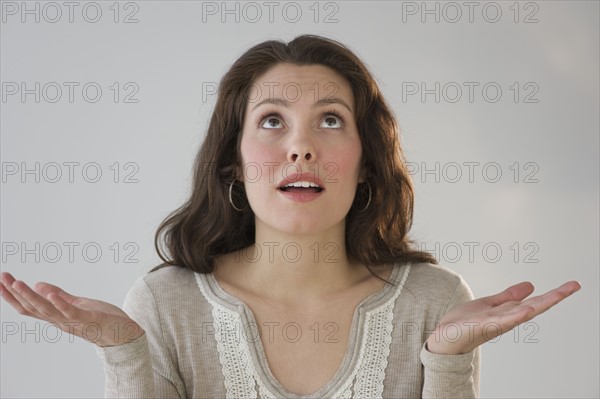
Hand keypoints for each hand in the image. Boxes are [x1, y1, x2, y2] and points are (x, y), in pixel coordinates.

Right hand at [0, 272, 143, 346]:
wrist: (124, 334)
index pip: (29, 307)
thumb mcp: (77, 304)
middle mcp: (60, 321)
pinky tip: (50, 293)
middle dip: (15, 294)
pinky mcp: (89, 318)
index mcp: (56, 316)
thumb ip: (59, 296)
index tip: (1, 280)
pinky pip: (71, 312)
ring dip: (31, 296)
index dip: (13, 296)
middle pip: (32, 308)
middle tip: (2, 277)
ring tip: (18, 283)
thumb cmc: (101, 320)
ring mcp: (74, 321)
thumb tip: (39, 285)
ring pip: (47, 310)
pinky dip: (60, 303)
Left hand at [426, 280, 580, 354]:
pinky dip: (514, 315)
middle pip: (534, 307)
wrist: (445, 338)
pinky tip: (526, 309)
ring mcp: (495, 323)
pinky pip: (500, 320)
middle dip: (554, 297)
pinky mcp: (481, 324)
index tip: (573, 284)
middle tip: (575, 285)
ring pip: (521, 313)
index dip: (554, 294)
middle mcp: (506, 319)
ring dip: (539, 304)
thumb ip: (508, 297)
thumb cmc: (466, 323)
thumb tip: (531, 286)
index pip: (535, 302)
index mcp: (509, 313)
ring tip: (557, 295)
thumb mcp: (490, 304)